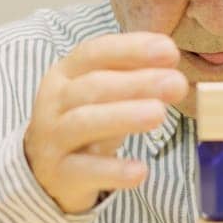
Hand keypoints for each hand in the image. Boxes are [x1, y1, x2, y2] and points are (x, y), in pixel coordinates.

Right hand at [24, 32, 186, 212]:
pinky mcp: (58, 174)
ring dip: (124, 116)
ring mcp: (53, 138)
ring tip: (159, 114)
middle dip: (137, 83)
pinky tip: (141, 171)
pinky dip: (113, 170)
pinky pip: (85, 171)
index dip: (131, 49)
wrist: (45, 169)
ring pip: (84, 123)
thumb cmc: (86, 119)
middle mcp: (54, 102)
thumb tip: (171, 63)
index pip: (95, 52)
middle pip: (93, 87)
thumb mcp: (102, 93)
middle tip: (177, 83)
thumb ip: (131, 75)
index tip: (170, 51)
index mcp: (66, 73)